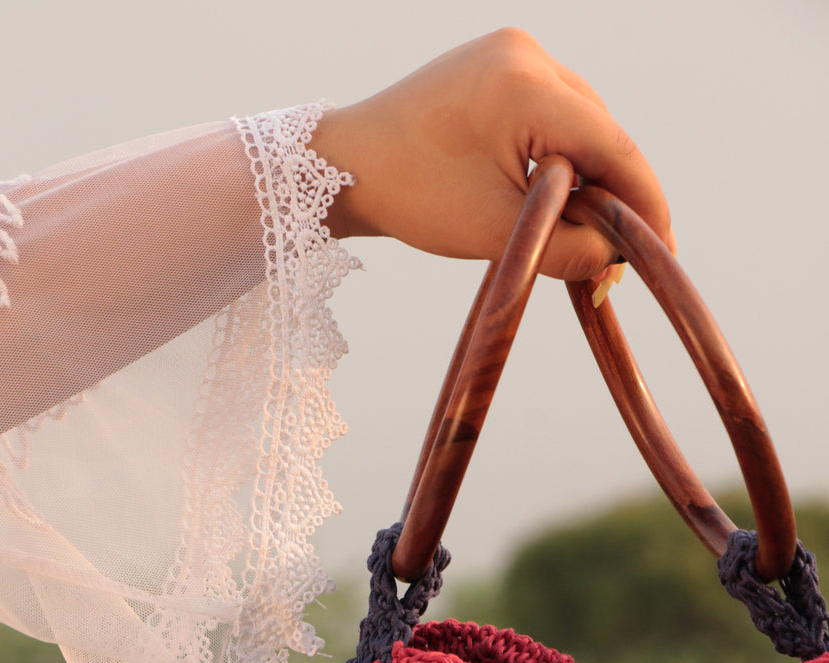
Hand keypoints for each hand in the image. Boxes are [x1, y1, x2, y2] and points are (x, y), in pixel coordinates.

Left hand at [313, 28, 674, 286]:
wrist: (347, 165)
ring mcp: (511, 53)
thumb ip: (566, 248)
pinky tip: (561, 195)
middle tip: (621, 254)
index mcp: (526, 86)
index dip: (646, 203)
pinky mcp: (497, 66)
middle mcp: (526, 54)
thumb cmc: (410, 196)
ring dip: (590, 177)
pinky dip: (562, 156)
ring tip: (590, 232)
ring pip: (579, 123)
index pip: (614, 147)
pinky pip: (551, 112)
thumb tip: (616, 259)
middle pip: (600, 133)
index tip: (663, 250)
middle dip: (616, 196)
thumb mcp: (495, 231)